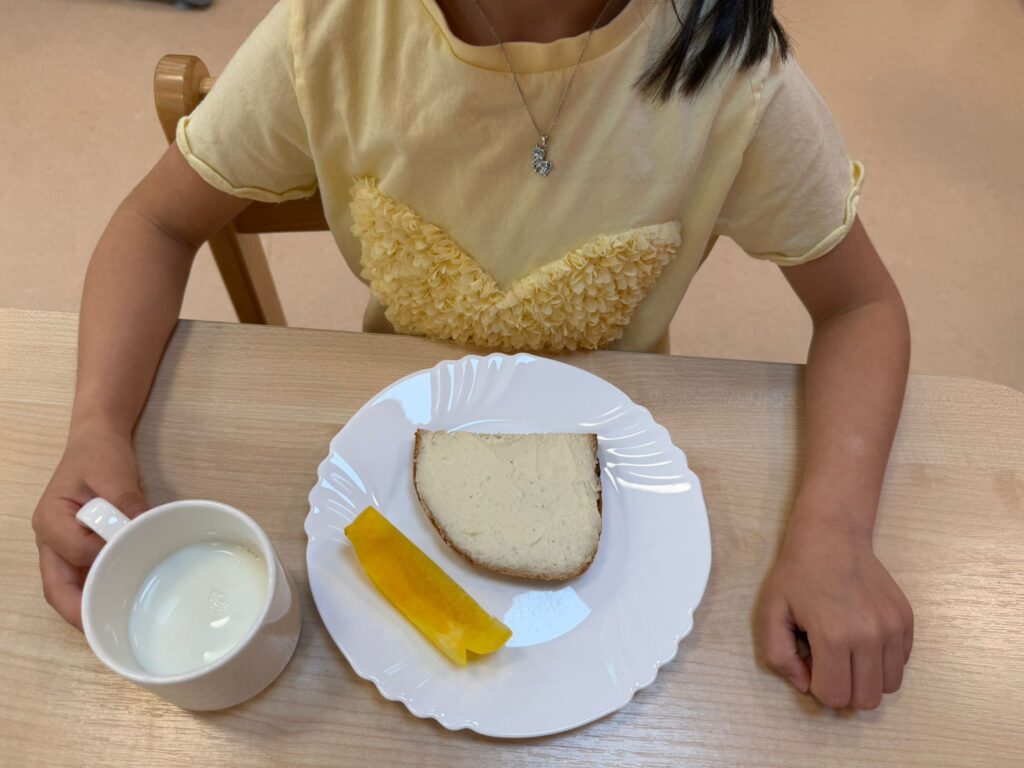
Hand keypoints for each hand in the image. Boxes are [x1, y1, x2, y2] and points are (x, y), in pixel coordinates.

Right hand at [31, 425, 148, 629]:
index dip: (101, 561)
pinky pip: (82, 577)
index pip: (73, 551)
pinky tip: (120, 602)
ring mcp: (61, 545)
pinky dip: (97, 592)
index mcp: (51, 518)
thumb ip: (125, 500)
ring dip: (88, 608)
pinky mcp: (78, 548)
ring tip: (117, 627)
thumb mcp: (114, 472)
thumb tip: (142, 526)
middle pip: (56, 586)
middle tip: (110, 632)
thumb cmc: (101, 454)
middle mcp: (50, 538)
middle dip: (79, 613)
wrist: (98, 440)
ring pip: (67, 587)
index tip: (131, 564)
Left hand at [756, 517, 913, 708]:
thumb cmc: (797, 574)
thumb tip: (806, 685)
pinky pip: (900, 663)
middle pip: (867, 699)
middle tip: (828, 661)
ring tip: (846, 652)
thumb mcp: (770, 613)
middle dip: (844, 690)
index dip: (818, 687)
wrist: (832, 537)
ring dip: (866, 679)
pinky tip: (861, 637)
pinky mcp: (906, 620)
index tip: (810, 662)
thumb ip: (779, 656)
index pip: (835, 697)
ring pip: (890, 686)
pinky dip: (882, 661)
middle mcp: (870, 635)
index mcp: (833, 636)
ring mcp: (893, 627)